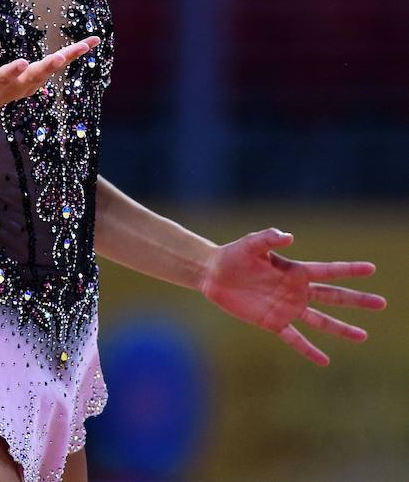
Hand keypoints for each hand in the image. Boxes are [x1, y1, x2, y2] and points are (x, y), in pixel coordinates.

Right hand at [0, 35, 100, 125]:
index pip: (3, 79)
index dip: (12, 72)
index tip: (22, 62)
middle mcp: (15, 86)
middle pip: (33, 78)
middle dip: (46, 68)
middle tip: (59, 58)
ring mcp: (28, 83)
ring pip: (50, 68)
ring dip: (68, 57)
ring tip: (87, 44)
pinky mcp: (36, 75)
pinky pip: (58, 62)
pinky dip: (73, 52)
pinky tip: (90, 42)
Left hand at [200, 228, 386, 365]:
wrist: (214, 274)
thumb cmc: (234, 254)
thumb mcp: (251, 243)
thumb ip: (269, 238)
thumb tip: (288, 236)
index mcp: (295, 270)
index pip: (328, 271)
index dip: (350, 270)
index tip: (371, 268)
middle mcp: (296, 290)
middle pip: (334, 297)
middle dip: (357, 300)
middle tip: (382, 303)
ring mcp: (287, 308)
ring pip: (321, 321)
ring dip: (342, 329)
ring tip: (363, 336)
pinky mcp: (273, 322)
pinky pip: (295, 339)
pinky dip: (309, 349)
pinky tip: (325, 361)